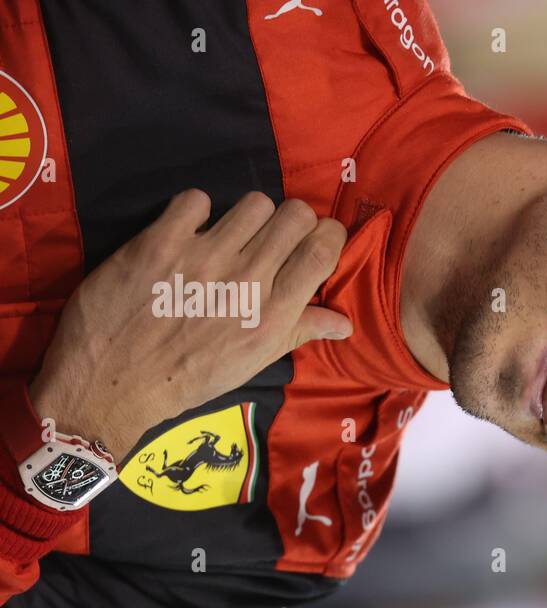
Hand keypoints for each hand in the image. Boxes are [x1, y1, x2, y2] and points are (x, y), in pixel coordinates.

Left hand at [29, 190, 351, 459]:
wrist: (114, 383)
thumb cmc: (189, 378)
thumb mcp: (252, 362)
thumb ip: (299, 332)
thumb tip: (344, 323)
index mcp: (275, 314)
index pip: (323, 248)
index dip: (327, 234)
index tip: (315, 240)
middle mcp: (248, 281)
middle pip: (295, 215)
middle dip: (291, 221)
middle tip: (272, 238)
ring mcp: (204, 257)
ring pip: (254, 202)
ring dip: (247, 215)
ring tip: (230, 235)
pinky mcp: (161, 241)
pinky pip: (197, 199)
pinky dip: (195, 211)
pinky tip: (188, 232)